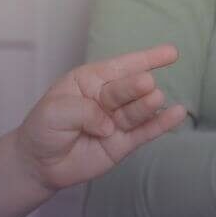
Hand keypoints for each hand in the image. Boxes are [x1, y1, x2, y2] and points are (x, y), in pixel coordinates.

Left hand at [14, 44, 188, 190]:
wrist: (39, 163)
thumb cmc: (43, 128)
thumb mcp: (55, 111)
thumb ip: (84, 112)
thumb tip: (110, 125)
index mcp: (90, 80)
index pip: (121, 66)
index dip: (146, 58)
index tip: (172, 52)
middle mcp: (107, 98)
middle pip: (128, 89)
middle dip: (137, 86)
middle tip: (146, 84)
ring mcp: (117, 120)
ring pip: (137, 110)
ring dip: (148, 104)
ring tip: (156, 99)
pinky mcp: (123, 143)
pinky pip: (144, 132)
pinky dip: (161, 124)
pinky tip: (177, 114)